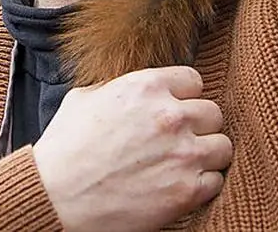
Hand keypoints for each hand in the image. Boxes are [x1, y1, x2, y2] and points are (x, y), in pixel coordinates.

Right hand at [32, 66, 231, 231]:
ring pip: (222, 147)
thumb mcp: (84, 98)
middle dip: (198, 126)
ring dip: (206, 155)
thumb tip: (133, 88)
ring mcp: (183, 154)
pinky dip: (202, 186)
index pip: (195, 80)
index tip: (175, 111)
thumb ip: (118, 87)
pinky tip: (180, 186)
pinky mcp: (186, 191)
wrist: (55, 196)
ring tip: (185, 165)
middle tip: (180, 141)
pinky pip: (215, 181)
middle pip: (213, 113)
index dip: (184, 97)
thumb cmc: (64, 148)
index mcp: (147, 86)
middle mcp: (171, 116)